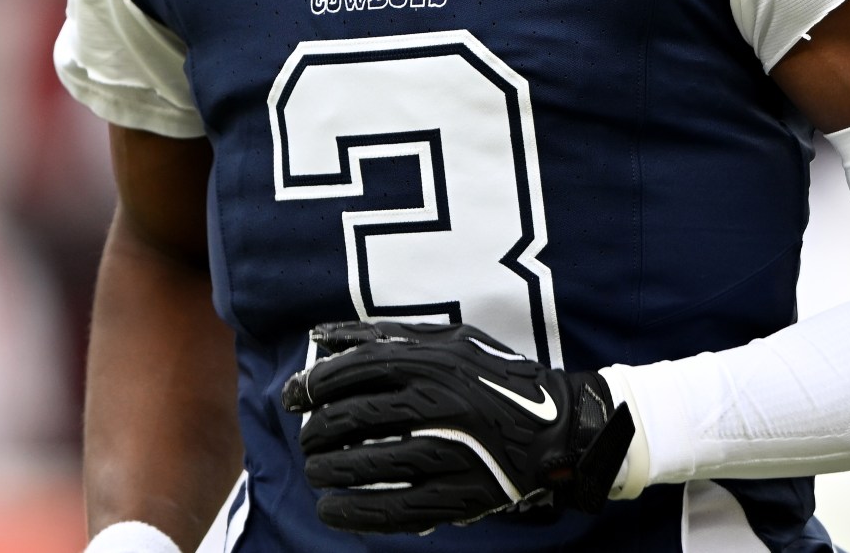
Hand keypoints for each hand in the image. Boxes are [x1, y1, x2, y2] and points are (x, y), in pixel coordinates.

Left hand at [279, 320, 635, 533]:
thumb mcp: (447, 340)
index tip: (293, 399)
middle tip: (307, 439)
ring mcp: (450, 451)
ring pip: (371, 463)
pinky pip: (398, 508)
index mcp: (434, 361)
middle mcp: (439, 403)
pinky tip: (331, 511)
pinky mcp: (460, 494)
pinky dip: (356, 513)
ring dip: (329, 470)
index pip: (356, 369)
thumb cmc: (492, 375)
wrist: (556, 425)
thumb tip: (319, 336)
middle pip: (356, 418)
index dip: (314, 385)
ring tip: (314, 470)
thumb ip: (384, 335)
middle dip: (318, 430)